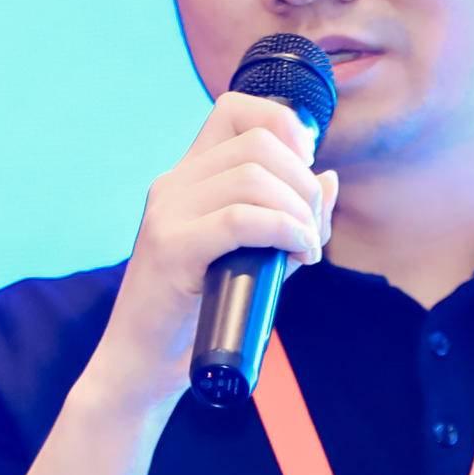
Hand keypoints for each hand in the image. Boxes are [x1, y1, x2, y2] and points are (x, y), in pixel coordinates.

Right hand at [83, 91, 338, 412]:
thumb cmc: (198, 315)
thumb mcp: (253, 256)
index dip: (283, 125)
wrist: (143, 364)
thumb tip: (330, 178)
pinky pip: (240, 219)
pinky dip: (284, 231)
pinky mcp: (171, 248)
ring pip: (252, 177)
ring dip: (298, 210)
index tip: (305, 168)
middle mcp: (173, 184)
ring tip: (306, 247)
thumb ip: (287, 217)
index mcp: (187, 177)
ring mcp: (167, 213)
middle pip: (257, 142)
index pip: (235, 110)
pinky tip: (298, 254)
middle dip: (303, 182)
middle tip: (313, 229)